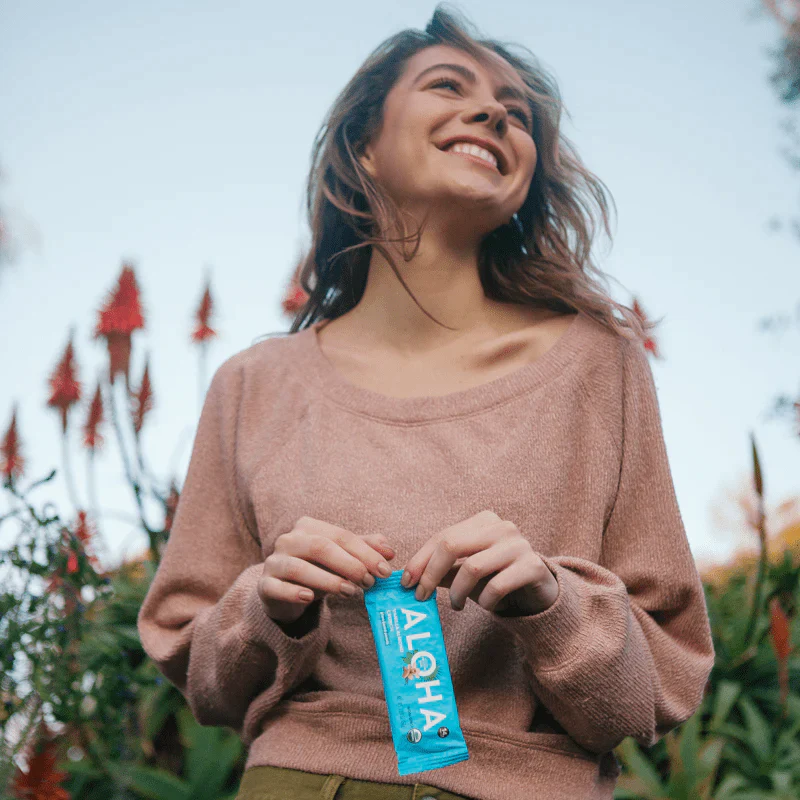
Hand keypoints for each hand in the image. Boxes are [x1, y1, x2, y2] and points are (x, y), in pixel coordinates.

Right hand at [258, 516, 395, 623]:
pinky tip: (309, 598)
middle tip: (369, 582)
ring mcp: (273, 562)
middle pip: (321, 547)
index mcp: (308, 527)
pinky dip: (293, 592)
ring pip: (299, 568)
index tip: (385, 570)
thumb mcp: (341, 558)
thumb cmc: (317, 570)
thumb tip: (390, 550)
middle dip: (349, 565)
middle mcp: (288, 540)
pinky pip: (277, 587)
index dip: (365, 552)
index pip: (341, 536)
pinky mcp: (264, 585)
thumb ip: (364, 550)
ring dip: (328, 580)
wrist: (284, 593)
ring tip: (351, 592)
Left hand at [401, 510, 558, 615]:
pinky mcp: (532, 566)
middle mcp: (501, 527)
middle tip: (421, 597)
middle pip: (452, 545)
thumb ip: (442, 571)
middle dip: (430, 573)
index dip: (420, 560)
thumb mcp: (466, 573)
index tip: (406, 583)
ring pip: (472, 567)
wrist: (540, 591)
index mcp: (483, 521)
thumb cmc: (497, 578)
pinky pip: (497, 585)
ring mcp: (518, 544)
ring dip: (457, 592)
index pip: (443, 537)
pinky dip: (485, 600)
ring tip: (456, 605)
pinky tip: (485, 604)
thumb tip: (409, 579)